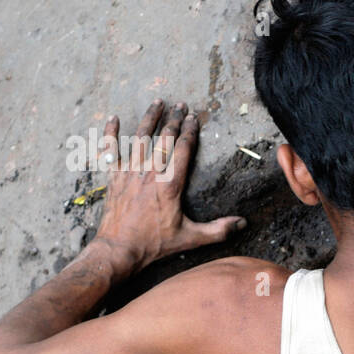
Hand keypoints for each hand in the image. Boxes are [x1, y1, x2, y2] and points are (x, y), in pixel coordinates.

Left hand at [92, 100, 245, 271]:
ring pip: (140, 138)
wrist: (119, 249)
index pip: (183, 149)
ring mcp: (129, 172)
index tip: (194, 118)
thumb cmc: (154, 244)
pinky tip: (113, 118)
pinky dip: (111, 132)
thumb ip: (218, 230)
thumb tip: (242, 224)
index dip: (190, 131)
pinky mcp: (113, 177)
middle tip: (180, 105)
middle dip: (174, 119)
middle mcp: (150, 173)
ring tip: (157, 103)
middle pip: (164, 138)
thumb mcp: (191, 238)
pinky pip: (110, 149)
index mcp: (170, 184)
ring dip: (149, 119)